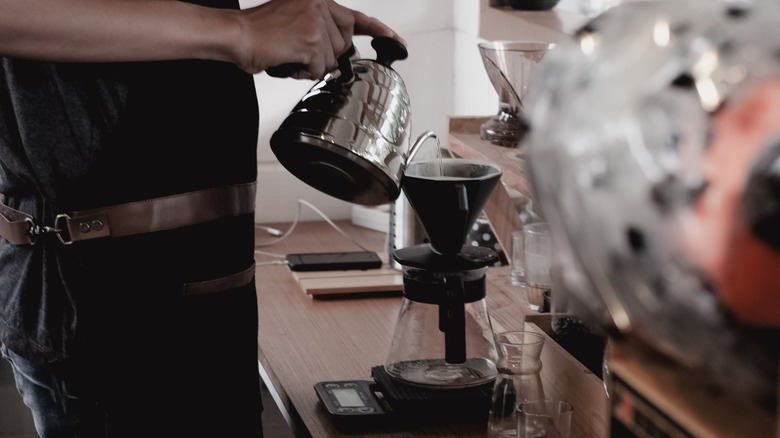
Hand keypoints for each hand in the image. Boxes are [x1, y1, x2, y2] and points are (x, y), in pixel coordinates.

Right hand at [234, 0, 403, 77]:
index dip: (379, 31)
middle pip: (343, 45)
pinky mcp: (311, 40)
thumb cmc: (261, 31)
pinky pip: (318, 69)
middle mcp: (320, 5)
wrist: (237, 35)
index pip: (355, 17)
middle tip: (299, 52)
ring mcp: (316, 22)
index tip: (397, 41)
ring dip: (310, 65)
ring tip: (289, 54)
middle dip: (326, 57)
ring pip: (331, 60)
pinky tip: (288, 60)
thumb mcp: (296, 21)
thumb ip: (323, 32)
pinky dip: (302, 71)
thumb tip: (346, 55)